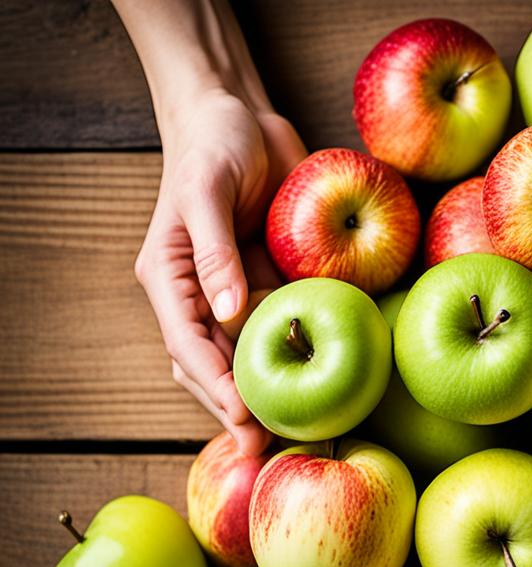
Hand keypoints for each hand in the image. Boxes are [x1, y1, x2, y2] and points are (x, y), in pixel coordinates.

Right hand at [134, 88, 305, 452]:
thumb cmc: (214, 145)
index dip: (215, 387)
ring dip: (269, 394)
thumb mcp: (206, 191)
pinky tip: (322, 382)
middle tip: (275, 446)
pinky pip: (282, 329)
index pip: (187, 345)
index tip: (246, 419)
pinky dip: (297, 358)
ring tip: (301, 430)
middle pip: (213, 367)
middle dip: (240, 408)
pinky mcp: (270, 285)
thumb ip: (214, 252)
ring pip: (247, 359)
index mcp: (171, 279)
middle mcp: (201, 297)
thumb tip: (229, 312)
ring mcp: (237, 295)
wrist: (242, 117)